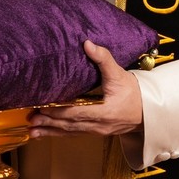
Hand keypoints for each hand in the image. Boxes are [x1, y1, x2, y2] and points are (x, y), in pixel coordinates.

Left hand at [28, 40, 143, 137]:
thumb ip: (103, 59)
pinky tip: (46, 134)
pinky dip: (59, 134)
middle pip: (69, 125)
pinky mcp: (95, 132)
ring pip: (70, 132)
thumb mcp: (119, 73)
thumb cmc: (133, 92)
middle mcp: (98, 125)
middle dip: (49, 122)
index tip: (42, 107)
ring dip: (50, 131)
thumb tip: (88, 44)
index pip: (76, 113)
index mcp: (104, 112)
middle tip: (31, 119)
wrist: (147, 111)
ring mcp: (96, 131)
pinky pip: (74, 134)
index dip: (58, 112)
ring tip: (33, 131)